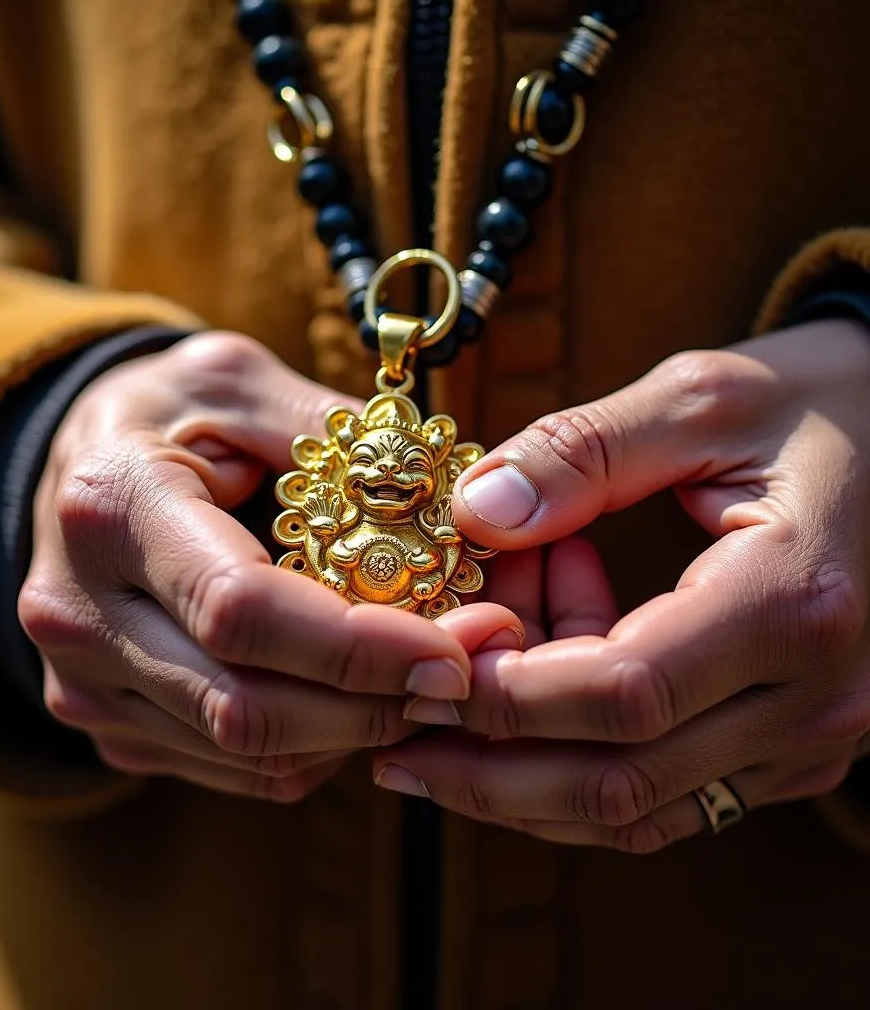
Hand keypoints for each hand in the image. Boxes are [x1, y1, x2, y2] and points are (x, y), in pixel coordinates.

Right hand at [18, 332, 500, 801]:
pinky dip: (310, 748)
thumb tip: (447, 500)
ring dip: (352, 735)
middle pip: (243, 706)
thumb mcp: (241, 382)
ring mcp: (82, 681)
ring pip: (243, 752)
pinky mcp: (106, 722)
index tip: (454, 650)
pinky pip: (229, 769)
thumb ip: (330, 435)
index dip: (357, 646)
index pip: (242, 609)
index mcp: (111, 508)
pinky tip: (350, 699)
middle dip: (373, 707)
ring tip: (420, 685)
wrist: (73, 466)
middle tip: (463, 678)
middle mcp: (78, 611)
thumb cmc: (166, 412)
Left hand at [373, 320, 869, 851]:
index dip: (504, 696)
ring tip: (426, 753)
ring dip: (520, 792)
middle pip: (619, 777)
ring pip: (638, 809)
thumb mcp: (701, 398)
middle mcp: (815, 696)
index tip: (413, 674)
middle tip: (390, 743)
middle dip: (488, 769)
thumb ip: (584, 450)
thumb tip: (473, 513)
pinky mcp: (792, 748)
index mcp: (794, 601)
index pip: (622, 691)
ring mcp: (811, 738)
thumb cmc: (814, 406)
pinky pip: (667, 799)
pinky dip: (574, 782)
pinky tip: (508, 745)